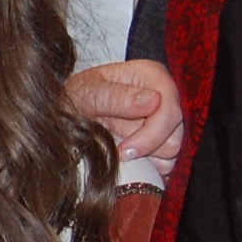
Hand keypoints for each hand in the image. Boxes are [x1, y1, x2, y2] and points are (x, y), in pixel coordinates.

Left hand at [69, 58, 186, 180]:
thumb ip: (117, 97)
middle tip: (118, 149)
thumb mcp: (87, 93)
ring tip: (119, 146)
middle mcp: (164, 97)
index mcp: (152, 76)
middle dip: (146, 148)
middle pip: (175, 136)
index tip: (125, 150)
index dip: (151, 135)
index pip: (171, 111)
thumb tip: (154, 101)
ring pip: (172, 153)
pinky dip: (147, 166)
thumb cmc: (76, 98)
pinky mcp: (160, 142)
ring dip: (145, 157)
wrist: (67, 114)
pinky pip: (166, 164)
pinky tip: (126, 156)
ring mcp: (165, 121)